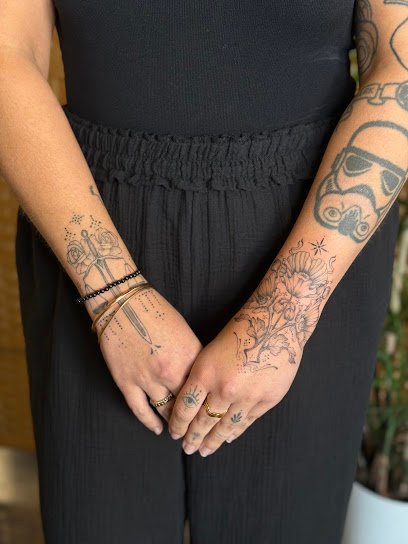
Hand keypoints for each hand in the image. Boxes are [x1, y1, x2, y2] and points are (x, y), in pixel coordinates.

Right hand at [94, 283, 202, 434]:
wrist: (122, 303)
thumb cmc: (156, 311)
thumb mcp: (185, 331)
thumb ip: (193, 357)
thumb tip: (199, 377)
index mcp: (190, 357)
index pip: (205, 389)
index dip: (209, 404)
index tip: (212, 412)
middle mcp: (172, 372)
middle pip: (188, 404)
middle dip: (194, 418)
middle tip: (199, 428)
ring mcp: (148, 379)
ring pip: (166, 411)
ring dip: (174, 423)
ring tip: (180, 430)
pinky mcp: (127, 382)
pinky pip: (141, 411)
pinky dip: (150, 423)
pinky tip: (158, 429)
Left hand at [168, 308, 302, 455]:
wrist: (275, 323)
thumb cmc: (240, 330)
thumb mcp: (210, 351)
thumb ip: (201, 377)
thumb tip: (192, 402)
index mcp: (206, 373)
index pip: (185, 408)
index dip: (178, 424)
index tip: (173, 433)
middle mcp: (224, 389)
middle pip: (203, 421)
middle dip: (192, 437)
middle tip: (187, 447)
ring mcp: (247, 396)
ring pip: (225, 426)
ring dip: (213, 440)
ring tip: (205, 450)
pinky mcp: (267, 399)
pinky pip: (247, 421)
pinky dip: (236, 431)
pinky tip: (228, 437)